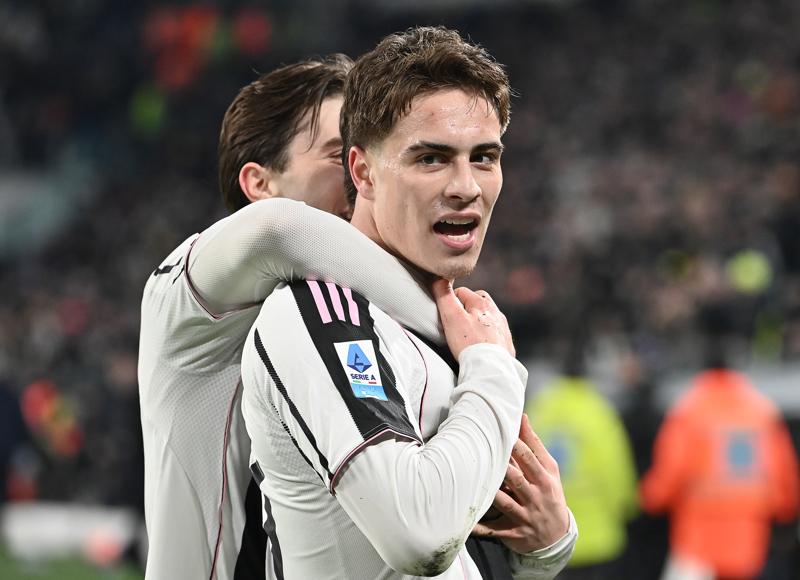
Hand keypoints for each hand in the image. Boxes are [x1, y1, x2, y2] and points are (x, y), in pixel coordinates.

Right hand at [432, 279, 514, 359]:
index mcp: (483, 303)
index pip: (462, 291)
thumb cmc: (470, 343)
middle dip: (467, 307)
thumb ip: (444, 296)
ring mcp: (503, 329)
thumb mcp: (452, 317)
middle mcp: (496, 313)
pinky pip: (496, 335)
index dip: (450, 300)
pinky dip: (488, 336)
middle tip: (456, 320)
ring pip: (489, 318)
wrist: (490, 369)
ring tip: (467, 334)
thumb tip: (439, 279)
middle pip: (479, 301)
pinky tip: (480, 345)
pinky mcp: (506, 345)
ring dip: (479, 321)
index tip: (445, 312)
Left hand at [472, 414, 569, 553]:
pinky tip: (464, 522)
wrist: (557, 537)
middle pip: (516, 478)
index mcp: (544, 479)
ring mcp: (525, 516)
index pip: (529, 459)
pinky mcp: (513, 533)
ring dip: (489, 493)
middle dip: (501, 467)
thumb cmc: (549, 493)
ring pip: (504, 502)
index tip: (500, 432)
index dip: (514, 445)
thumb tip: (522, 417)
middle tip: (482, 451)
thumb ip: (534, 445)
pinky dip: (479, 527)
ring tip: (473, 481)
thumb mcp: (549, 470)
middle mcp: (535, 497)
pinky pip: (493, 530)